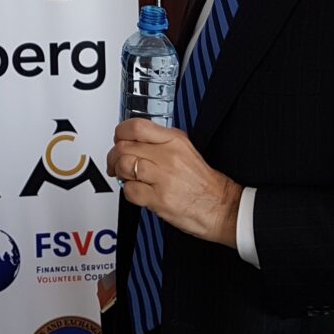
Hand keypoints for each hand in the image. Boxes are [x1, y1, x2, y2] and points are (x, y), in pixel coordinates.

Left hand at [106, 118, 242, 247]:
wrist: (220, 207)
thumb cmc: (202, 182)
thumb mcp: (185, 149)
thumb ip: (161, 141)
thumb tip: (134, 138)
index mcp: (174, 140)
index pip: (137, 127)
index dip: (121, 132)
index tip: (119, 139)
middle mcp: (168, 156)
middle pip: (124, 146)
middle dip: (114, 156)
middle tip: (116, 162)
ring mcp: (163, 178)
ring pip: (124, 166)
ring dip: (119, 172)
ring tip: (127, 176)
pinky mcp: (159, 199)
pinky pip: (129, 191)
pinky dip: (128, 191)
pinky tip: (138, 191)